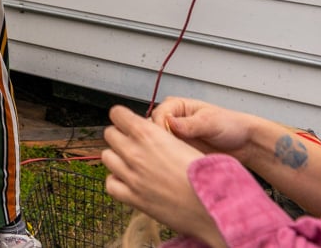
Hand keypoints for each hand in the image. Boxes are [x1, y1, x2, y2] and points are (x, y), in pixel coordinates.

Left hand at [103, 106, 227, 247]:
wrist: (214, 205)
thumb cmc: (207, 174)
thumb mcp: (186, 141)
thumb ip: (164, 134)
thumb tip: (157, 131)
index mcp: (148, 134)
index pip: (117, 114)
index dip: (122, 116)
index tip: (127, 121)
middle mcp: (135, 153)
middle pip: (109, 134)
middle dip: (120, 135)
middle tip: (133, 142)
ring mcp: (131, 176)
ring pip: (107, 157)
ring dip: (117, 156)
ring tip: (132, 161)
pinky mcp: (133, 198)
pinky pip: (110, 184)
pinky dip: (116, 180)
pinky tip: (129, 181)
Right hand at [151, 97, 254, 157]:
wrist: (245, 144)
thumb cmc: (231, 125)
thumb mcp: (210, 122)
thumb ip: (190, 124)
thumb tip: (170, 122)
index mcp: (178, 106)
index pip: (159, 114)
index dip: (159, 126)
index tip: (165, 138)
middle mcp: (174, 120)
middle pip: (154, 129)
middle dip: (159, 140)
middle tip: (167, 151)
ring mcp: (176, 137)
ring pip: (159, 144)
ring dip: (163, 151)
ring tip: (173, 158)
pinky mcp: (180, 152)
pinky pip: (168, 156)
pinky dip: (169, 160)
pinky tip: (176, 164)